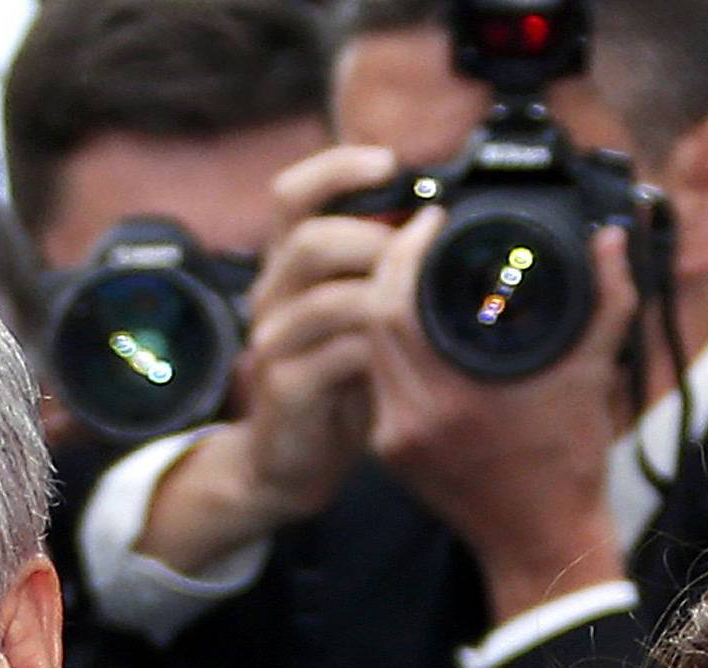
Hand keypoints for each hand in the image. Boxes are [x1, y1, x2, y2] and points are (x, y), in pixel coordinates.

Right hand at [136, 144, 400, 575]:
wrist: (287, 465)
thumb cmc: (335, 387)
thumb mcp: (360, 322)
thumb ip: (380, 277)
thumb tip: (436, 228)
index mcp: (288, 268)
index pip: (293, 194)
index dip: (336, 169)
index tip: (390, 162)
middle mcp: (271, 295)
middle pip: (310, 237)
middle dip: (374, 240)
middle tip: (420, 258)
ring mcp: (274, 341)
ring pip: (324, 296)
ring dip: (381, 296)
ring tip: (419, 309)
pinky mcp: (286, 387)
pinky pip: (334, 355)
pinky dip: (376, 350)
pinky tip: (404, 358)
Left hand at [363, 210, 638, 625]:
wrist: (544, 545)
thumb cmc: (571, 469)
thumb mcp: (592, 379)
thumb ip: (607, 301)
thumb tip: (612, 239)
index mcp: (455, 397)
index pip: (398, 299)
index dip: (408, 246)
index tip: (431, 216)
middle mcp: (414, 419)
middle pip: (374, 317)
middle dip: (391, 265)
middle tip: (418, 233)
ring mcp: (396, 439)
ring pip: (370, 348)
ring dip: (385, 302)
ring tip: (414, 270)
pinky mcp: (391, 453)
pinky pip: (378, 380)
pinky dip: (390, 345)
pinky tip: (411, 322)